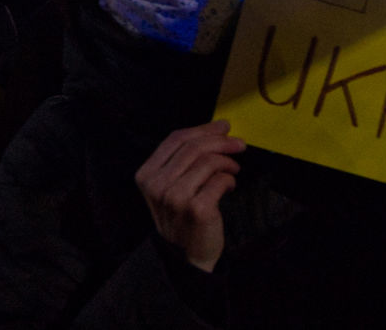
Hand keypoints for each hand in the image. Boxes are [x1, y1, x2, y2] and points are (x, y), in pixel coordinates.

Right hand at [135, 119, 245, 272]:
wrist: (186, 257)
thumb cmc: (182, 217)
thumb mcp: (171, 186)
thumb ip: (184, 159)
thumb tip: (217, 129)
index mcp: (147, 175)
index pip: (176, 139)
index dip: (203, 129)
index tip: (223, 127)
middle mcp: (157, 185)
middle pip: (194, 147)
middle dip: (221, 141)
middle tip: (239, 144)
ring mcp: (175, 198)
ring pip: (208, 161)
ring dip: (227, 162)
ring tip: (233, 169)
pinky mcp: (197, 209)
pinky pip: (220, 180)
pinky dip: (229, 179)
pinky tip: (230, 186)